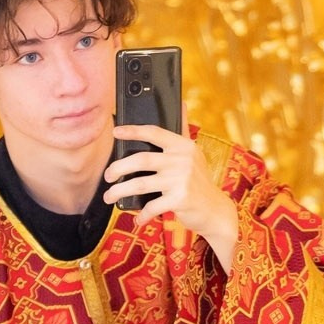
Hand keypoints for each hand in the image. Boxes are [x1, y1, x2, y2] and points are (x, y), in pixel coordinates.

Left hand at [104, 109, 238, 270]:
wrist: (215, 210)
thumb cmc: (198, 182)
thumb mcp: (194, 156)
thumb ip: (184, 132)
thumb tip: (182, 104)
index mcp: (183, 146)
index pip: (154, 133)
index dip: (133, 131)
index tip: (115, 132)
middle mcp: (182, 161)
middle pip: (141, 159)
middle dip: (118, 167)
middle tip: (107, 176)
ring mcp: (181, 180)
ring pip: (140, 183)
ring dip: (119, 190)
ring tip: (108, 196)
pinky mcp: (180, 200)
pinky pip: (151, 206)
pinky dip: (142, 215)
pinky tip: (138, 219)